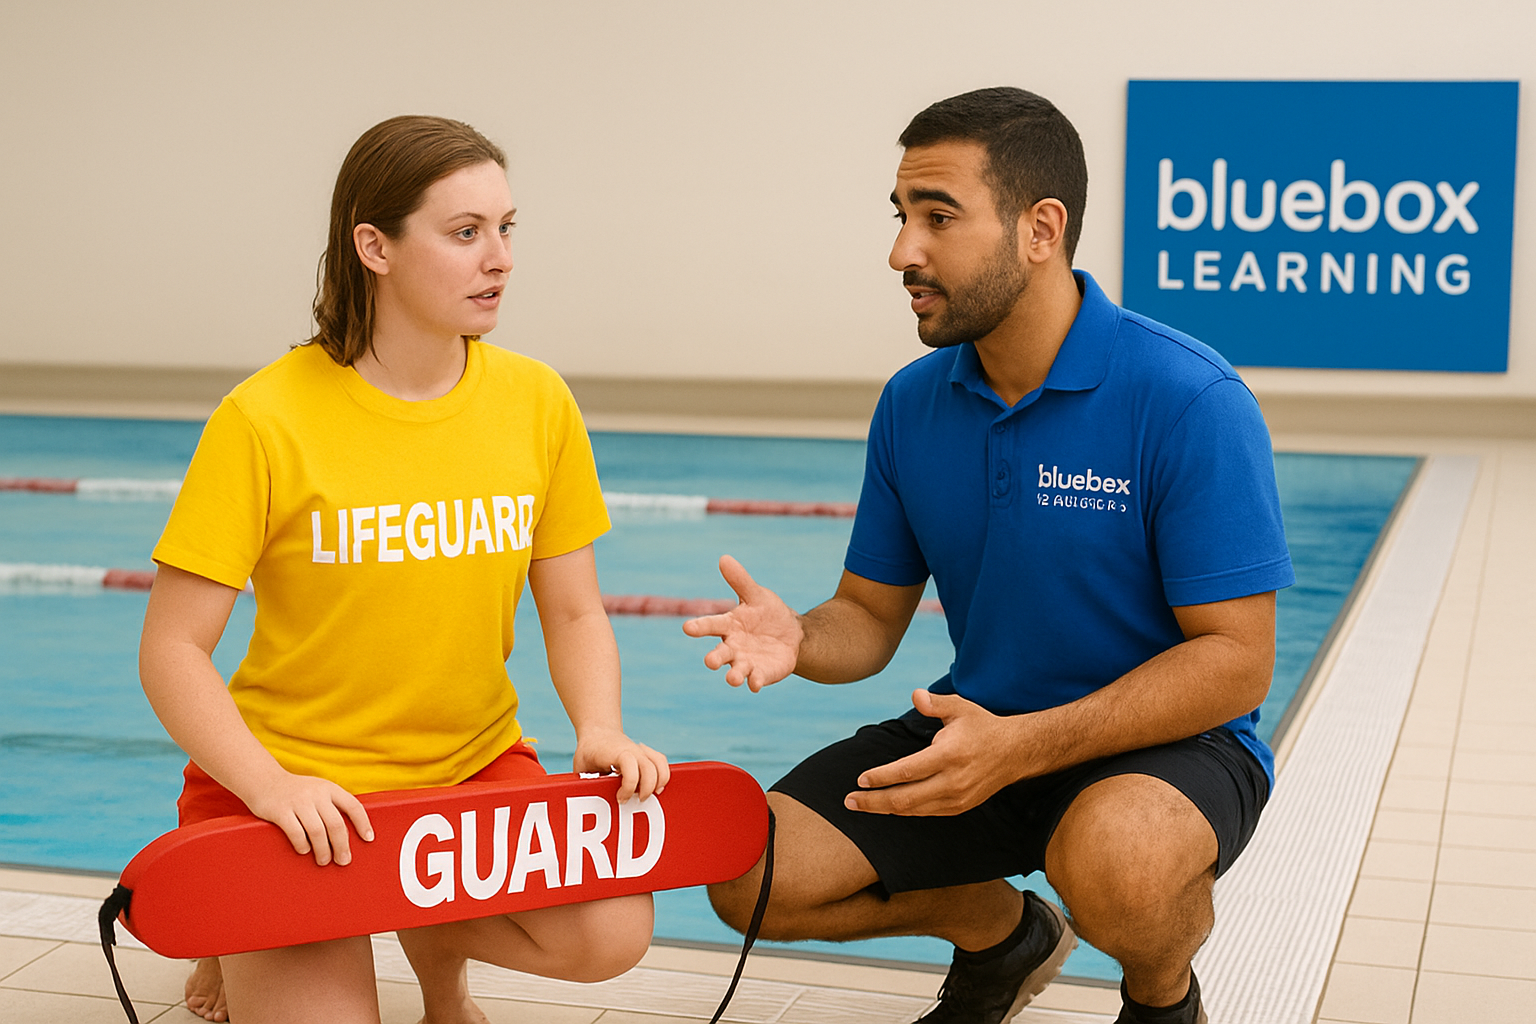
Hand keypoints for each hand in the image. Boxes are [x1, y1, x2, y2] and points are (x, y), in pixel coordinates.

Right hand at [242, 771, 373, 865]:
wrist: (264, 781)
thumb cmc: (296, 792)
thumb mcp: (318, 791)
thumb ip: (332, 806)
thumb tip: (347, 836)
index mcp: (329, 789)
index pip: (353, 805)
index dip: (363, 823)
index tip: (369, 839)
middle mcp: (316, 794)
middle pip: (336, 824)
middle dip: (342, 845)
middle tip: (343, 861)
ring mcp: (298, 802)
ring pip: (317, 831)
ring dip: (323, 850)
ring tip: (323, 861)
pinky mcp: (280, 811)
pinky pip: (296, 833)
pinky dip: (302, 845)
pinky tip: (304, 851)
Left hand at [574, 727, 670, 801]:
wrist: (598, 732)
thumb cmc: (588, 753)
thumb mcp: (581, 767)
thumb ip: (585, 783)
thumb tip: (587, 803)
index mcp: (615, 753)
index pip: (630, 767)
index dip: (628, 787)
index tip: (620, 799)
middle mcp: (632, 750)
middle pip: (650, 768)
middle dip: (646, 789)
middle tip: (636, 800)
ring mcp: (641, 751)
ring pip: (660, 764)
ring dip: (659, 782)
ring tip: (649, 795)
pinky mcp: (647, 753)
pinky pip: (661, 762)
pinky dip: (662, 775)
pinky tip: (655, 787)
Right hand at [682, 555, 802, 691]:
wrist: (791, 634)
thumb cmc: (767, 613)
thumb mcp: (756, 595)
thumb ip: (740, 580)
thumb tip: (724, 558)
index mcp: (728, 626)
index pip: (711, 625)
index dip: (699, 627)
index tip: (687, 628)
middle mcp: (733, 646)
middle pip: (720, 653)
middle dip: (715, 658)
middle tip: (710, 662)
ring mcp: (746, 662)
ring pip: (736, 671)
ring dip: (734, 675)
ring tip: (732, 679)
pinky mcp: (761, 674)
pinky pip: (756, 679)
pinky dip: (755, 682)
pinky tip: (755, 684)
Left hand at [845, 690, 1026, 815]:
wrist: (1016, 753)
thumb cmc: (982, 726)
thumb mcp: (960, 707)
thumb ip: (935, 703)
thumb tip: (914, 695)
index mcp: (949, 755)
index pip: (908, 771)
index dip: (882, 777)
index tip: (861, 779)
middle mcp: (952, 780)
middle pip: (905, 799)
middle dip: (874, 802)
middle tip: (849, 801)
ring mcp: (957, 797)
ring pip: (913, 810)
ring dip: (884, 809)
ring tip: (861, 805)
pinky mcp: (959, 806)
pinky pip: (925, 813)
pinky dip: (904, 811)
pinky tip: (887, 806)